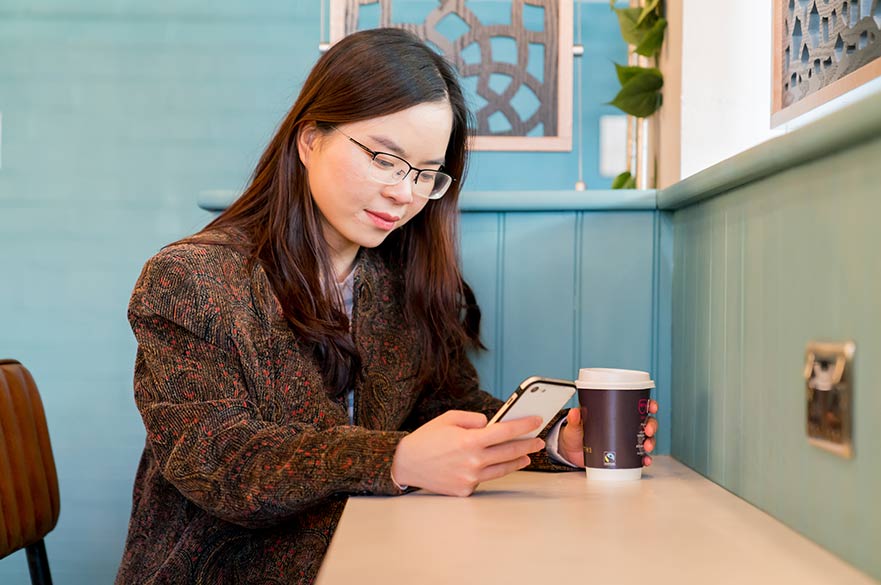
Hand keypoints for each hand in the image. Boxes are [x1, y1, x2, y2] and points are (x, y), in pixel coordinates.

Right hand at [391, 410, 544, 496]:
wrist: (406, 464)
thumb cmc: (427, 439)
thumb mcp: (449, 418)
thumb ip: (474, 419)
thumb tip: (491, 424)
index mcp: (470, 440)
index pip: (505, 432)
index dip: (524, 425)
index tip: (536, 421)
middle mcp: (473, 461)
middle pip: (509, 452)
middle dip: (527, 445)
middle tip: (538, 441)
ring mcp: (470, 478)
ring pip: (502, 469)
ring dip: (517, 461)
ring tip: (526, 456)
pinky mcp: (465, 490)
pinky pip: (484, 479)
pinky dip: (490, 471)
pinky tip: (496, 465)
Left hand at [558, 400, 659, 466]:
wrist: (572, 452)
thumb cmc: (577, 433)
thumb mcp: (575, 425)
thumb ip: (575, 419)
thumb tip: (575, 412)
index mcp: (616, 413)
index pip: (635, 405)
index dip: (647, 404)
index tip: (651, 406)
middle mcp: (624, 426)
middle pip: (645, 422)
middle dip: (651, 425)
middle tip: (647, 430)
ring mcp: (625, 440)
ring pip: (645, 439)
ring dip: (650, 442)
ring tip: (646, 446)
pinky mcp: (623, 454)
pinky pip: (639, 456)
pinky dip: (645, 458)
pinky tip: (645, 460)